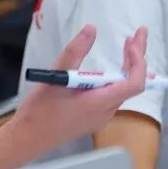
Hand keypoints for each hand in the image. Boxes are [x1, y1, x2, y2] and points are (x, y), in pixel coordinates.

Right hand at [12, 25, 147, 153]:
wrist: (28, 139)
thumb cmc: (41, 111)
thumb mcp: (57, 77)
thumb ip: (75, 52)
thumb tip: (91, 29)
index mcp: (101, 102)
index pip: (134, 83)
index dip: (138, 61)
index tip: (131, 41)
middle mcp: (106, 111)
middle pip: (131, 83)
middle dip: (137, 56)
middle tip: (139, 33)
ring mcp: (101, 117)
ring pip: (122, 89)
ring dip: (127, 67)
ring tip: (128, 46)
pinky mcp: (93, 118)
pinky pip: (112, 95)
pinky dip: (116, 78)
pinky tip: (109, 69)